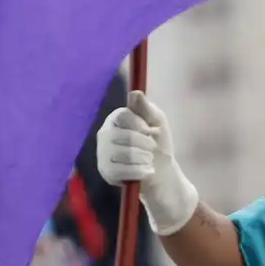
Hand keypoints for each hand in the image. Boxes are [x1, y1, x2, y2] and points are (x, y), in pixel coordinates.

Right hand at [96, 91, 199, 234]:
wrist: (161, 173)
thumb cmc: (158, 143)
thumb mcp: (157, 122)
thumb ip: (146, 108)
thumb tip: (135, 92)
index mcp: (116, 119)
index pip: (122, 116)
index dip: (139, 124)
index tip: (151, 130)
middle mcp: (104, 134)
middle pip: (124, 135)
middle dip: (145, 144)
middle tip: (152, 148)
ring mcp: (103, 154)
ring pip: (123, 154)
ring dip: (144, 158)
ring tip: (149, 160)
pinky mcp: (106, 172)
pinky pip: (122, 171)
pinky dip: (140, 171)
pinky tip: (146, 171)